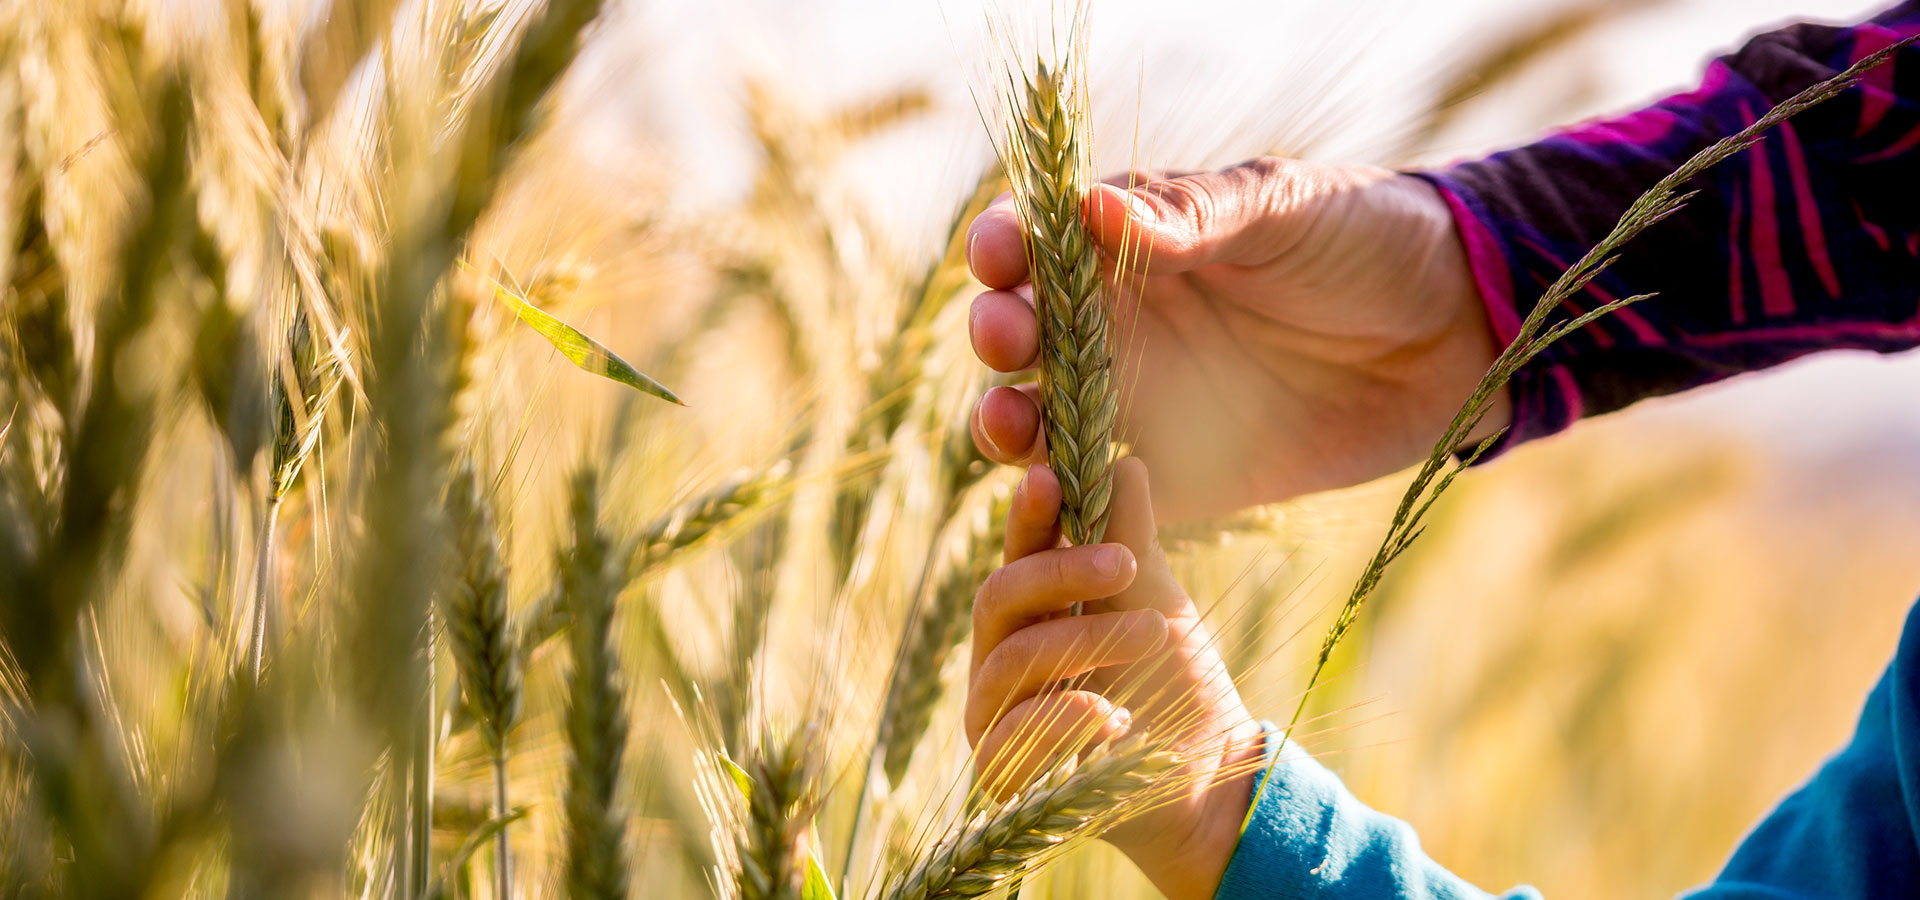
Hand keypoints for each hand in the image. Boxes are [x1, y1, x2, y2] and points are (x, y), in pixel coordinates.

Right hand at [967, 456, 1261, 899]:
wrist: (1209, 775)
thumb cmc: (1177, 681)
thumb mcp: (1158, 599)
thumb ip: (1131, 537)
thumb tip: (1126, 463)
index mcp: (1032, 608)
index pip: (1017, 551)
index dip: (1029, 515)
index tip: (1054, 479)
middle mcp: (999, 655)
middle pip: (999, 597)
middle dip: (1062, 574)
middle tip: (1128, 563)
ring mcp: (995, 714)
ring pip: (1012, 660)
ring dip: (1084, 639)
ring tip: (1153, 635)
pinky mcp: (1002, 772)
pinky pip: (1009, 737)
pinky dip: (1063, 719)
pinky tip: (1113, 715)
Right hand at [968, 157, 1506, 521]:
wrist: (1452, 335)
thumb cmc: (1365, 241)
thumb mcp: (1281, 211)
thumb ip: (1190, 219)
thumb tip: (1090, 207)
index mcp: (1129, 242)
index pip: (1037, 240)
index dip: (1005, 248)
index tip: (1002, 259)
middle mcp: (1116, 321)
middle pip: (1020, 331)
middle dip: (997, 333)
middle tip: (1008, 339)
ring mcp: (1137, 400)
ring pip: (1036, 418)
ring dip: (1007, 421)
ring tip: (1012, 425)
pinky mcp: (1171, 476)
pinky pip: (1094, 494)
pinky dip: (1064, 500)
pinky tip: (1063, 493)